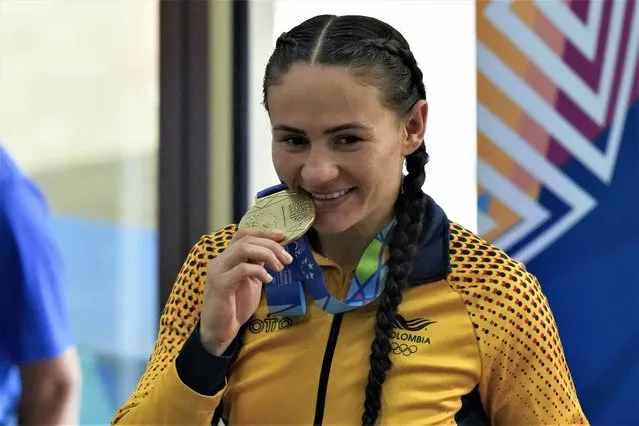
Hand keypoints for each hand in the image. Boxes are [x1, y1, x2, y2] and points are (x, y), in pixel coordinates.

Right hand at [199, 228, 292, 355]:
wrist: (219, 331)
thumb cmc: (235, 306)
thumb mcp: (250, 281)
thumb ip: (257, 265)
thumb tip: (274, 251)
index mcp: (227, 257)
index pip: (244, 234)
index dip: (264, 231)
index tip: (283, 235)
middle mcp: (220, 260)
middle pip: (246, 239)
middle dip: (271, 245)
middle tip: (287, 258)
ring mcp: (218, 271)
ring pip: (243, 249)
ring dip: (267, 254)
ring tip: (280, 267)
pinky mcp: (220, 284)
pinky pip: (242, 269)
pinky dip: (259, 271)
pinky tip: (268, 279)